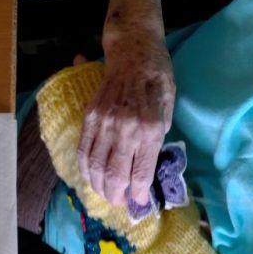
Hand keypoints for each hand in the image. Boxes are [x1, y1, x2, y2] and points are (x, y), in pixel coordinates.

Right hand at [78, 25, 174, 205]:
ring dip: (99, 187)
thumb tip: (146, 167)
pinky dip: (85, 169)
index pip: (141, 174)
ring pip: (95, 167)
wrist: (134, 51)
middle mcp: (125, 130)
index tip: (139, 202)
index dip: (139, 194)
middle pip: (115, 176)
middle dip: (117, 196)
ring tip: (106, 194)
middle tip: (120, 202)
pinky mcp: (89, 117)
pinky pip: (83, 151)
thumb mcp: (169, 110)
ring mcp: (104, 124)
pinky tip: (90, 178)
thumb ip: (157, 139)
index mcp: (150, 130)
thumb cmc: (158, 80)